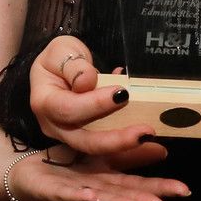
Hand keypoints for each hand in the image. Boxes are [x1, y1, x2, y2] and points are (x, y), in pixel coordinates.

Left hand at [7, 147, 189, 200]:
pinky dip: (79, 196)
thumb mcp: (103, 155)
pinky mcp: (51, 191)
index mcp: (107, 181)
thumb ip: (130, 154)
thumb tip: (162, 149)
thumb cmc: (67, 167)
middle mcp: (94, 190)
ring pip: (98, 199)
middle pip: (121, 196)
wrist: (27, 173)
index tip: (183, 190)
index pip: (138, 185)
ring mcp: (73, 193)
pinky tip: (91, 196)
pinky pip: (66, 194)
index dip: (160, 188)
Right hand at [28, 35, 166, 166]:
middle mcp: (54, 126)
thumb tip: (87, 82)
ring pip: (98, 150)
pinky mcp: (87, 140)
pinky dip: (132, 149)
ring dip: (127, 147)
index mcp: (44, 102)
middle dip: (116, 140)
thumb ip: (74, 65)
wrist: (61, 69)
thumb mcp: (62, 50)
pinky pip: (109, 149)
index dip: (95, 104)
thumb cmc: (60, 58)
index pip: (68, 109)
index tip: (122, 93)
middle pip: (84, 140)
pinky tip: (155, 147)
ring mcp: (70, 137)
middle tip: (146, 132)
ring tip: (151, 139)